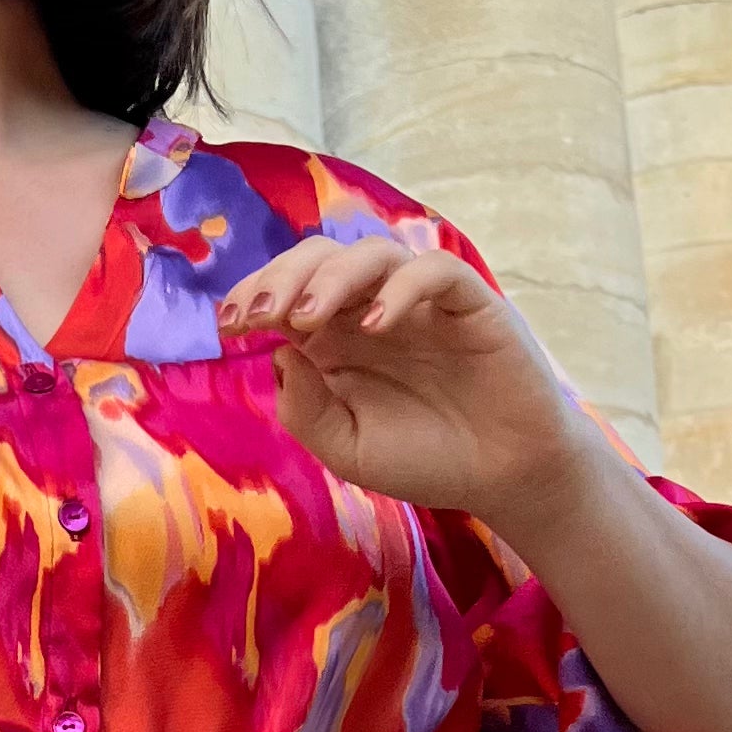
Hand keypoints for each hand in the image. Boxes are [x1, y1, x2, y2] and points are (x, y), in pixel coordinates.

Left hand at [214, 238, 585, 525]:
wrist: (503, 478)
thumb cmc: (425, 459)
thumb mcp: (348, 449)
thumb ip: (306, 410)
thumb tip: (279, 354)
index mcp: (336, 338)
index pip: (288, 290)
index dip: (254, 294)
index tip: (229, 326)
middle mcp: (372, 309)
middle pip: (320, 258)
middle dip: (280, 277)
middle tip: (259, 316)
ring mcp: (420, 302)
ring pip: (371, 253)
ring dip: (330, 278)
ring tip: (308, 318)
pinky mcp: (468, 303)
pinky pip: (434, 271)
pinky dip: (401, 288)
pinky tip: (377, 324)